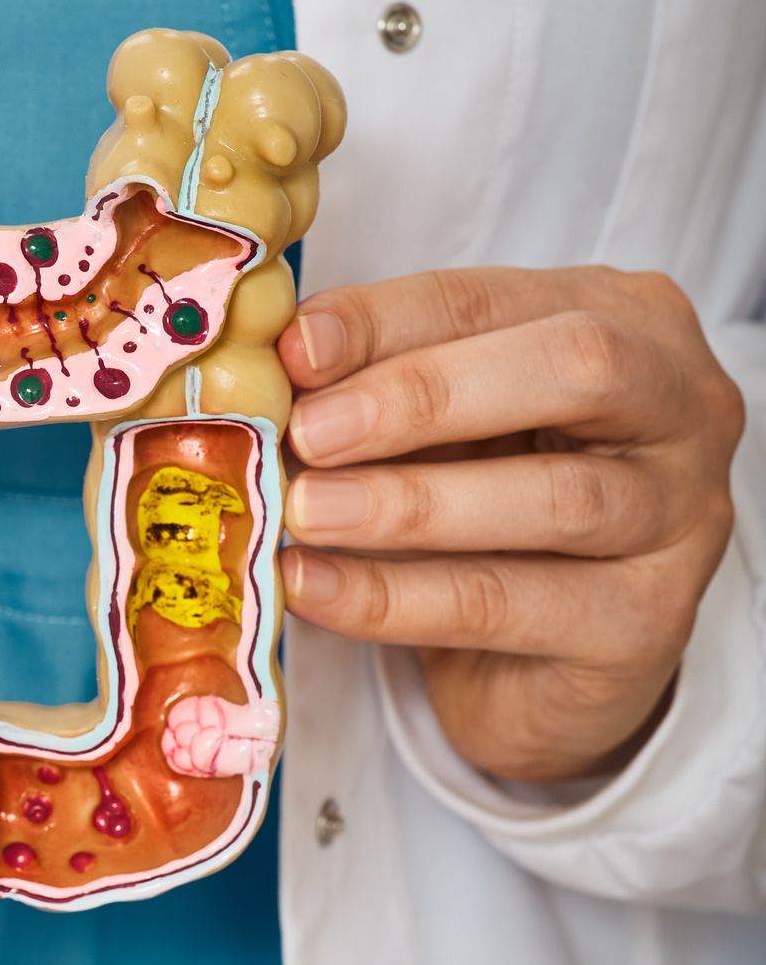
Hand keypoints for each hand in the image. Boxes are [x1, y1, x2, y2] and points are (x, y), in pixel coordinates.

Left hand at [278, 266, 743, 781]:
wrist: (538, 665)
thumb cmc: (488, 515)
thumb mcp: (439, 429)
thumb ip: (380, 385)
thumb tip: (283, 364)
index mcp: (627, 322)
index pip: (500, 299)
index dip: (390, 321)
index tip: (294, 352)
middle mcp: (682, 406)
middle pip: (574, 370)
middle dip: (425, 396)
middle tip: (311, 433)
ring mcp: (681, 517)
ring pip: (554, 499)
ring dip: (409, 506)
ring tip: (304, 514)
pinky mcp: (648, 623)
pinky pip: (511, 605)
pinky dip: (398, 598)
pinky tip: (316, 590)